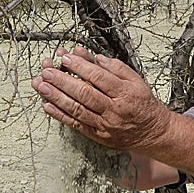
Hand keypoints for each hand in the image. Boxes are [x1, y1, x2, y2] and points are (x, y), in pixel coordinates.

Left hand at [31, 46, 170, 151]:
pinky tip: (47, 105)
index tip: (66, 57)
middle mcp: (114, 110)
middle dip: (63, 81)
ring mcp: (104, 125)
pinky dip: (59, 115)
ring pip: (77, 109)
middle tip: (47, 70)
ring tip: (41, 86)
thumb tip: (93, 57)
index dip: (80, 67)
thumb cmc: (142, 104)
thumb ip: (115, 68)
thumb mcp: (136, 81)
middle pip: (85, 93)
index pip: (99, 77)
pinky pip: (75, 124)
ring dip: (56, 97)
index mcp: (125, 93)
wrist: (152, 133)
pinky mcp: (97, 135)